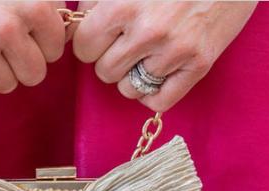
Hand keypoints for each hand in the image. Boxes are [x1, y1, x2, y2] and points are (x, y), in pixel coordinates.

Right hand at [0, 1, 65, 103]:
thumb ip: (48, 5)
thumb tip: (72, 31)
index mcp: (33, 4)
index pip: (55, 51)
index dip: (41, 44)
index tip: (25, 32)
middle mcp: (5, 25)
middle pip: (33, 75)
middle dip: (22, 63)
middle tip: (4, 43)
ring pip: (6, 86)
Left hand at [72, 1, 256, 111]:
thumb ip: (94, 1)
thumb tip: (69, 30)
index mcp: (123, 4)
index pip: (83, 49)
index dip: (90, 43)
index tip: (102, 36)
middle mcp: (148, 31)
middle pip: (105, 72)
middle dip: (110, 58)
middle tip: (127, 42)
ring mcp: (176, 50)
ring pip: (128, 89)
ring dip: (132, 76)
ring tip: (147, 53)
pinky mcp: (199, 64)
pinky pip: (159, 102)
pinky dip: (153, 94)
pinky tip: (158, 74)